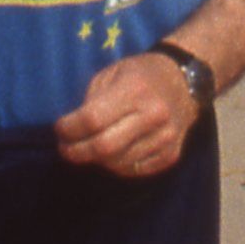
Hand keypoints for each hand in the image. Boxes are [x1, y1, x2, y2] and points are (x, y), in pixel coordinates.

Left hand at [55, 50, 201, 175]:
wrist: (185, 82)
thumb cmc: (141, 74)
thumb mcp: (111, 73)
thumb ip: (92, 100)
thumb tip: (74, 130)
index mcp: (134, 90)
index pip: (93, 118)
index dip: (70, 128)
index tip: (59, 129)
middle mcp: (153, 115)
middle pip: (105, 146)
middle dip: (77, 151)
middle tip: (65, 149)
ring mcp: (165, 137)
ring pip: (119, 163)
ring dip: (97, 160)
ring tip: (88, 149)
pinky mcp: (172, 154)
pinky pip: (136, 170)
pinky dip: (118, 166)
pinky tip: (111, 155)